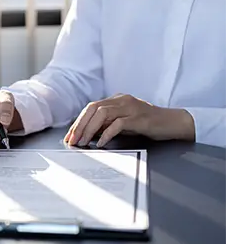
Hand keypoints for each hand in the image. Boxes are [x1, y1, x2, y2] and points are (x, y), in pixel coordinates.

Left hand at [64, 94, 195, 147]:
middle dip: (80, 125)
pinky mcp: (139, 118)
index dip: (78, 122)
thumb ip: (107, 125)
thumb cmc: (147, 125)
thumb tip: (87, 134)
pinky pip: (118, 124)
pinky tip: (101, 143)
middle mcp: (122, 100)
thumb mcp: (123, 123)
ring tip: (83, 142)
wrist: (173, 123)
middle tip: (72, 140)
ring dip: (90, 129)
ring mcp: (131, 107)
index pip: (91, 108)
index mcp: (116, 100)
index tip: (70, 136)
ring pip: (102, 114)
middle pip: (93, 109)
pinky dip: (107, 134)